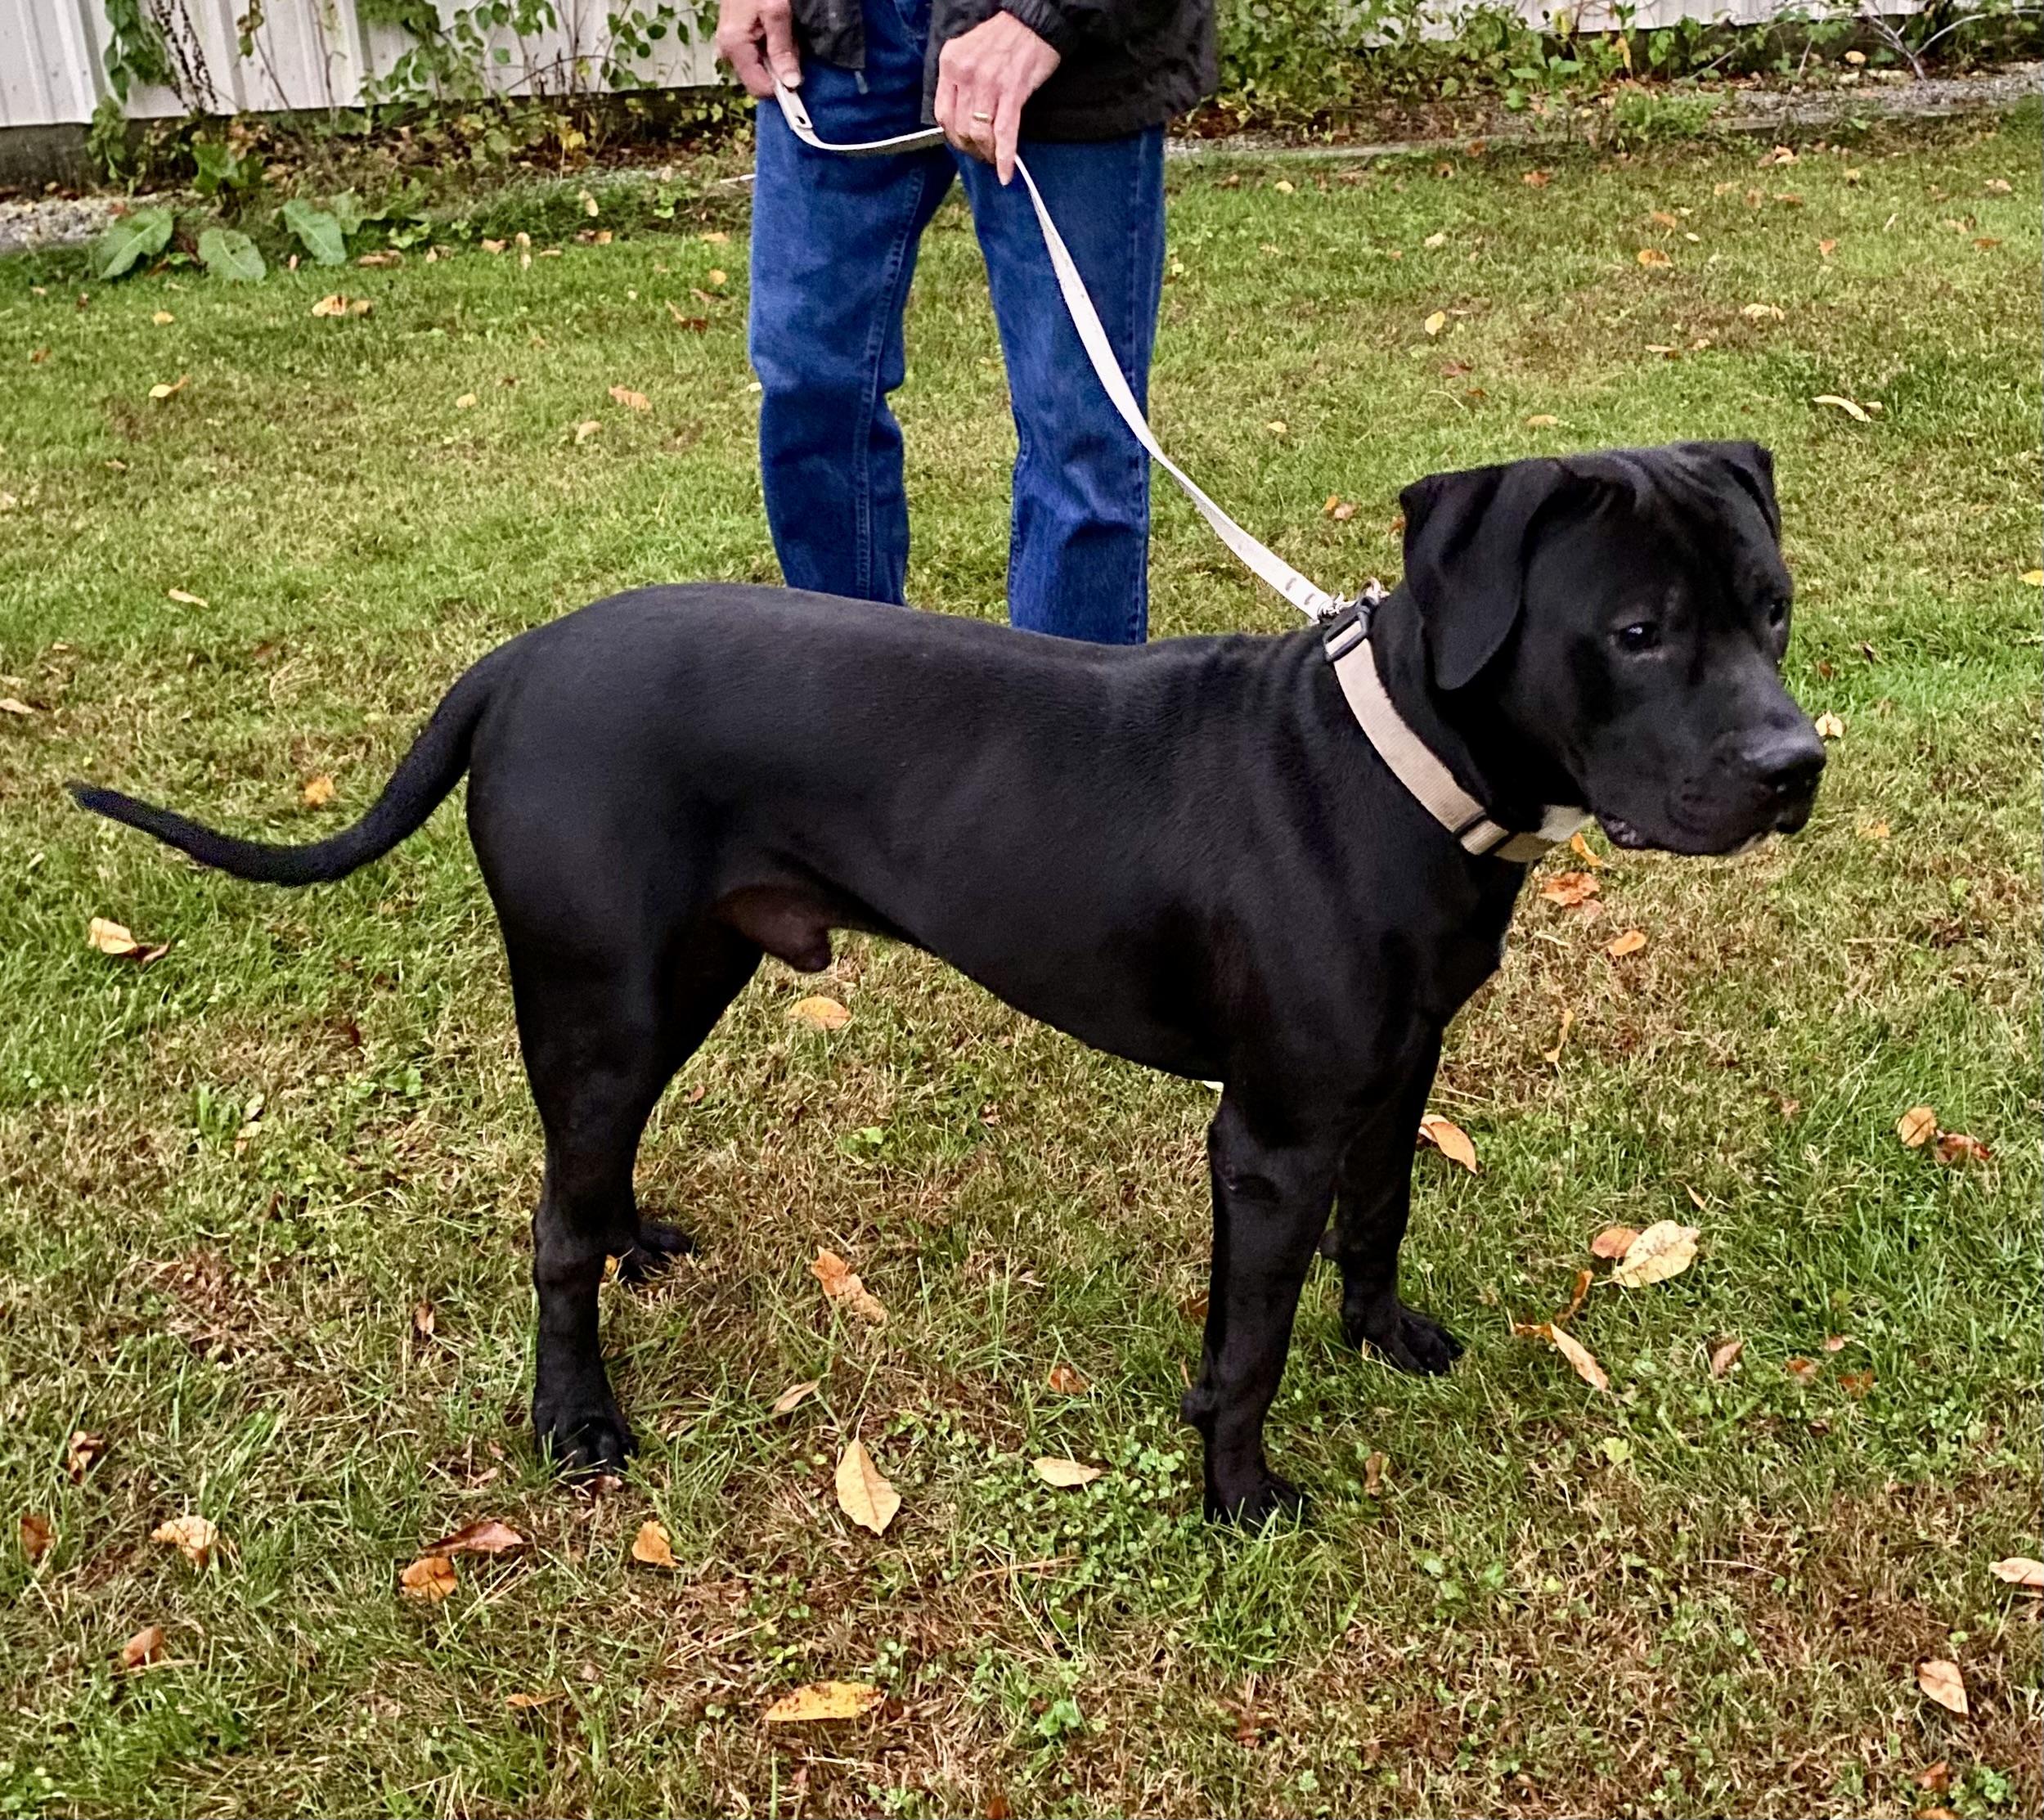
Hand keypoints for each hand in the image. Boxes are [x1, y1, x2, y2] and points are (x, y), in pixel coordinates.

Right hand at [714, 0, 800, 100]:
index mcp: (735, 46)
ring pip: (760, 68)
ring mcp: (729, 47)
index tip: (798, 78)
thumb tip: (791, 82)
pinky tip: (774, 30)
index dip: (781, 88)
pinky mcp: (734, 41)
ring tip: (782, 31)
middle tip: (790, 41)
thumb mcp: (777, 12)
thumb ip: (783, 48)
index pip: (759, 88)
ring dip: (777, 57)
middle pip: (760, 80)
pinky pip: (757, 56)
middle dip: (780, 68)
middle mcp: (727, 51)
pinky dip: (770, 48)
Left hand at [935, 13, 1060, 184]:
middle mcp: (965, 74)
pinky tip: (1006, 173)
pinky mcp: (1012, 92)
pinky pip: (1005, 134)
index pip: (942, 113)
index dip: (953, 136)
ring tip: (995, 159)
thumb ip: (960, 79)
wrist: (1034, 20)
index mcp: (951, 63)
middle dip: (971, 149)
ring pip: (980, 134)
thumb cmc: (1004, 36)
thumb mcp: (969, 50)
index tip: (964, 143)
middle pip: (960, 129)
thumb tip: (961, 114)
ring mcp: (988, 84)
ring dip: (988, 154)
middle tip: (982, 155)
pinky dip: (1005, 158)